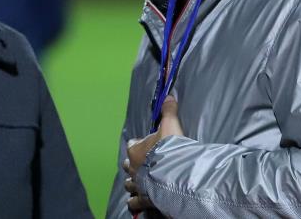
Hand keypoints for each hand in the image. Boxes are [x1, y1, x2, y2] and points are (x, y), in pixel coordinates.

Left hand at [123, 96, 183, 213]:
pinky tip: (136, 201)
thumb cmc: (169, 149)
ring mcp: (137, 184)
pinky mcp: (143, 199)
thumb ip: (169, 112)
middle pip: (127, 164)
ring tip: (139, 182)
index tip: (143, 143)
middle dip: (132, 163)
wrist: (173, 174)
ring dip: (132, 182)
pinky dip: (134, 202)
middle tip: (141, 163)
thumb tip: (169, 96)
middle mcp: (133, 168)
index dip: (137, 143)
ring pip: (128, 183)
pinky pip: (133, 202)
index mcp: (136, 150)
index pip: (131, 144)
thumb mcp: (171, 126)